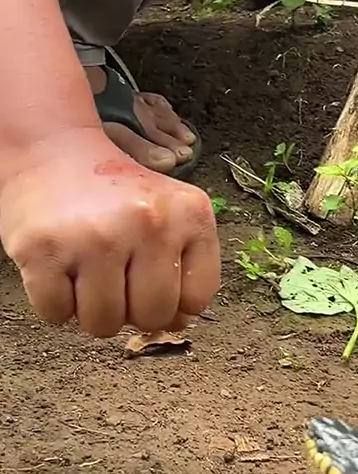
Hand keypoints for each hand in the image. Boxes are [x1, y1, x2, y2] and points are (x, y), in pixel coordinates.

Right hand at [0, 128, 219, 336]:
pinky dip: (54, 303)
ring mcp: (96, 238)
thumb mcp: (167, 215)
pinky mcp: (45, 250)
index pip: (197, 299)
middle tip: (114, 278)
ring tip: (85, 272)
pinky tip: (58, 268)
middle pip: (152, 317)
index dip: (172, 301)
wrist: (51, 148)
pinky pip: (56, 315)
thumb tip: (178, 325)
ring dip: (90, 310)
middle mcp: (148, 223)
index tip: (151, 280)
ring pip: (104, 324)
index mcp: (189, 214)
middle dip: (131, 311)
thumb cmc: (113, 193)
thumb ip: (183, 268)